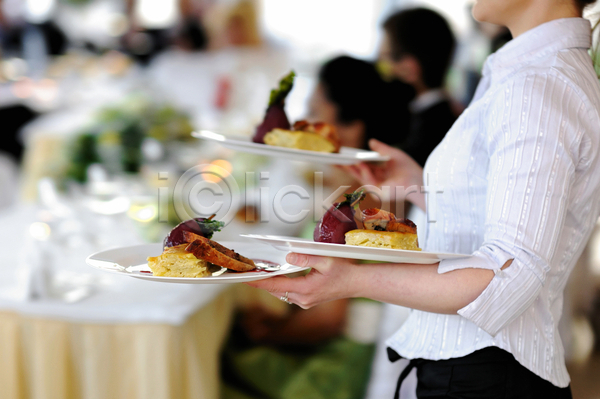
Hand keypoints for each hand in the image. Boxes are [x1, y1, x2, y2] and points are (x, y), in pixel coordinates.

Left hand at [245, 253, 359, 308]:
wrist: (356, 283)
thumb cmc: (344, 270)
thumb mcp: (326, 260)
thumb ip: (306, 257)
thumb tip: (289, 256)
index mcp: (306, 289)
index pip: (276, 285)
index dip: (259, 281)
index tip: (245, 277)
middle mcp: (303, 299)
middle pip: (275, 290)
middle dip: (261, 281)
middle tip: (247, 271)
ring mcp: (305, 302)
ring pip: (280, 293)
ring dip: (270, 284)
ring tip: (257, 273)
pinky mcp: (307, 301)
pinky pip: (287, 294)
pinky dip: (279, 286)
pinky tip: (275, 277)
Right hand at [341, 139, 424, 209]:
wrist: (419, 179)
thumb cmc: (408, 168)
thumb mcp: (393, 154)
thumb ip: (381, 148)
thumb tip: (370, 141)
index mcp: (379, 173)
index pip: (362, 167)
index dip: (351, 162)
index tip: (340, 156)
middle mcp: (376, 181)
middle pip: (357, 173)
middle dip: (345, 166)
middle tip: (332, 159)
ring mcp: (376, 188)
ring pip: (360, 176)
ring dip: (351, 167)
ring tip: (342, 157)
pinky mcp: (379, 193)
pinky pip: (368, 180)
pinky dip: (363, 171)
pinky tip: (358, 162)